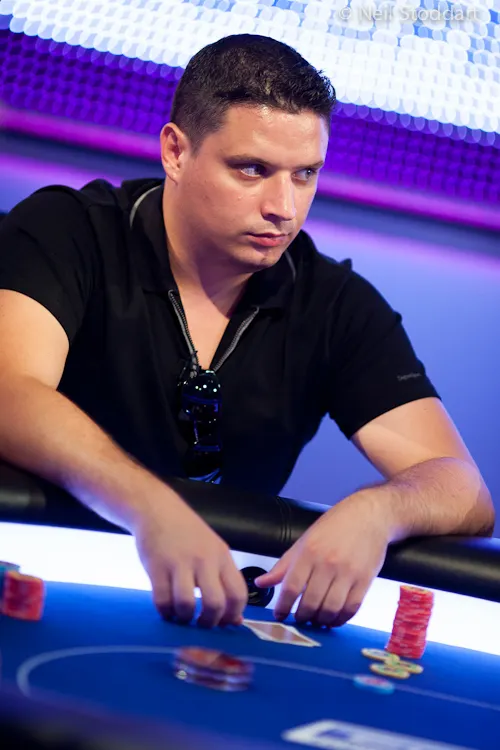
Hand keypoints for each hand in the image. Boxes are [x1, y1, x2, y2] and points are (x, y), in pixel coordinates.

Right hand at [133, 495, 247, 627]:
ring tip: (182, 615)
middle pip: (215, 603)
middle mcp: (204, 560)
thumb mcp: (213, 550)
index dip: (232, 615)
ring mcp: (179, 563)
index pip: (238, 594)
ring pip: (186, 605)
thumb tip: (236, 619)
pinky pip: (162, 601)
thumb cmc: (188, 532)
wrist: (157, 509)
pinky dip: (165, 612)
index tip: (223, 623)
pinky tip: (166, 609)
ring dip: (184, 619)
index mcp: (222, 556)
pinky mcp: (156, 567)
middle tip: (201, 624)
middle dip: (209, 623)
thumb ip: (224, 581)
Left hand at [254, 493, 389, 627]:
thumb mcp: (304, 541)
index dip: (283, 607)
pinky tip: (334, 618)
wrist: (368, 516)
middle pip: (310, 602)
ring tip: (316, 620)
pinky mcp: (365, 580)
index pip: (290, 587)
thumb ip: (283, 565)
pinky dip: (340, 619)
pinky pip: (351, 608)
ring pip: (331, 609)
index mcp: (309, 552)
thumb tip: (261, 583)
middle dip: (302, 617)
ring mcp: (348, 572)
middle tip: (299, 619)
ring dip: (321, 621)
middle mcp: (328, 563)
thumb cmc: (334, 526)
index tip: (279, 615)